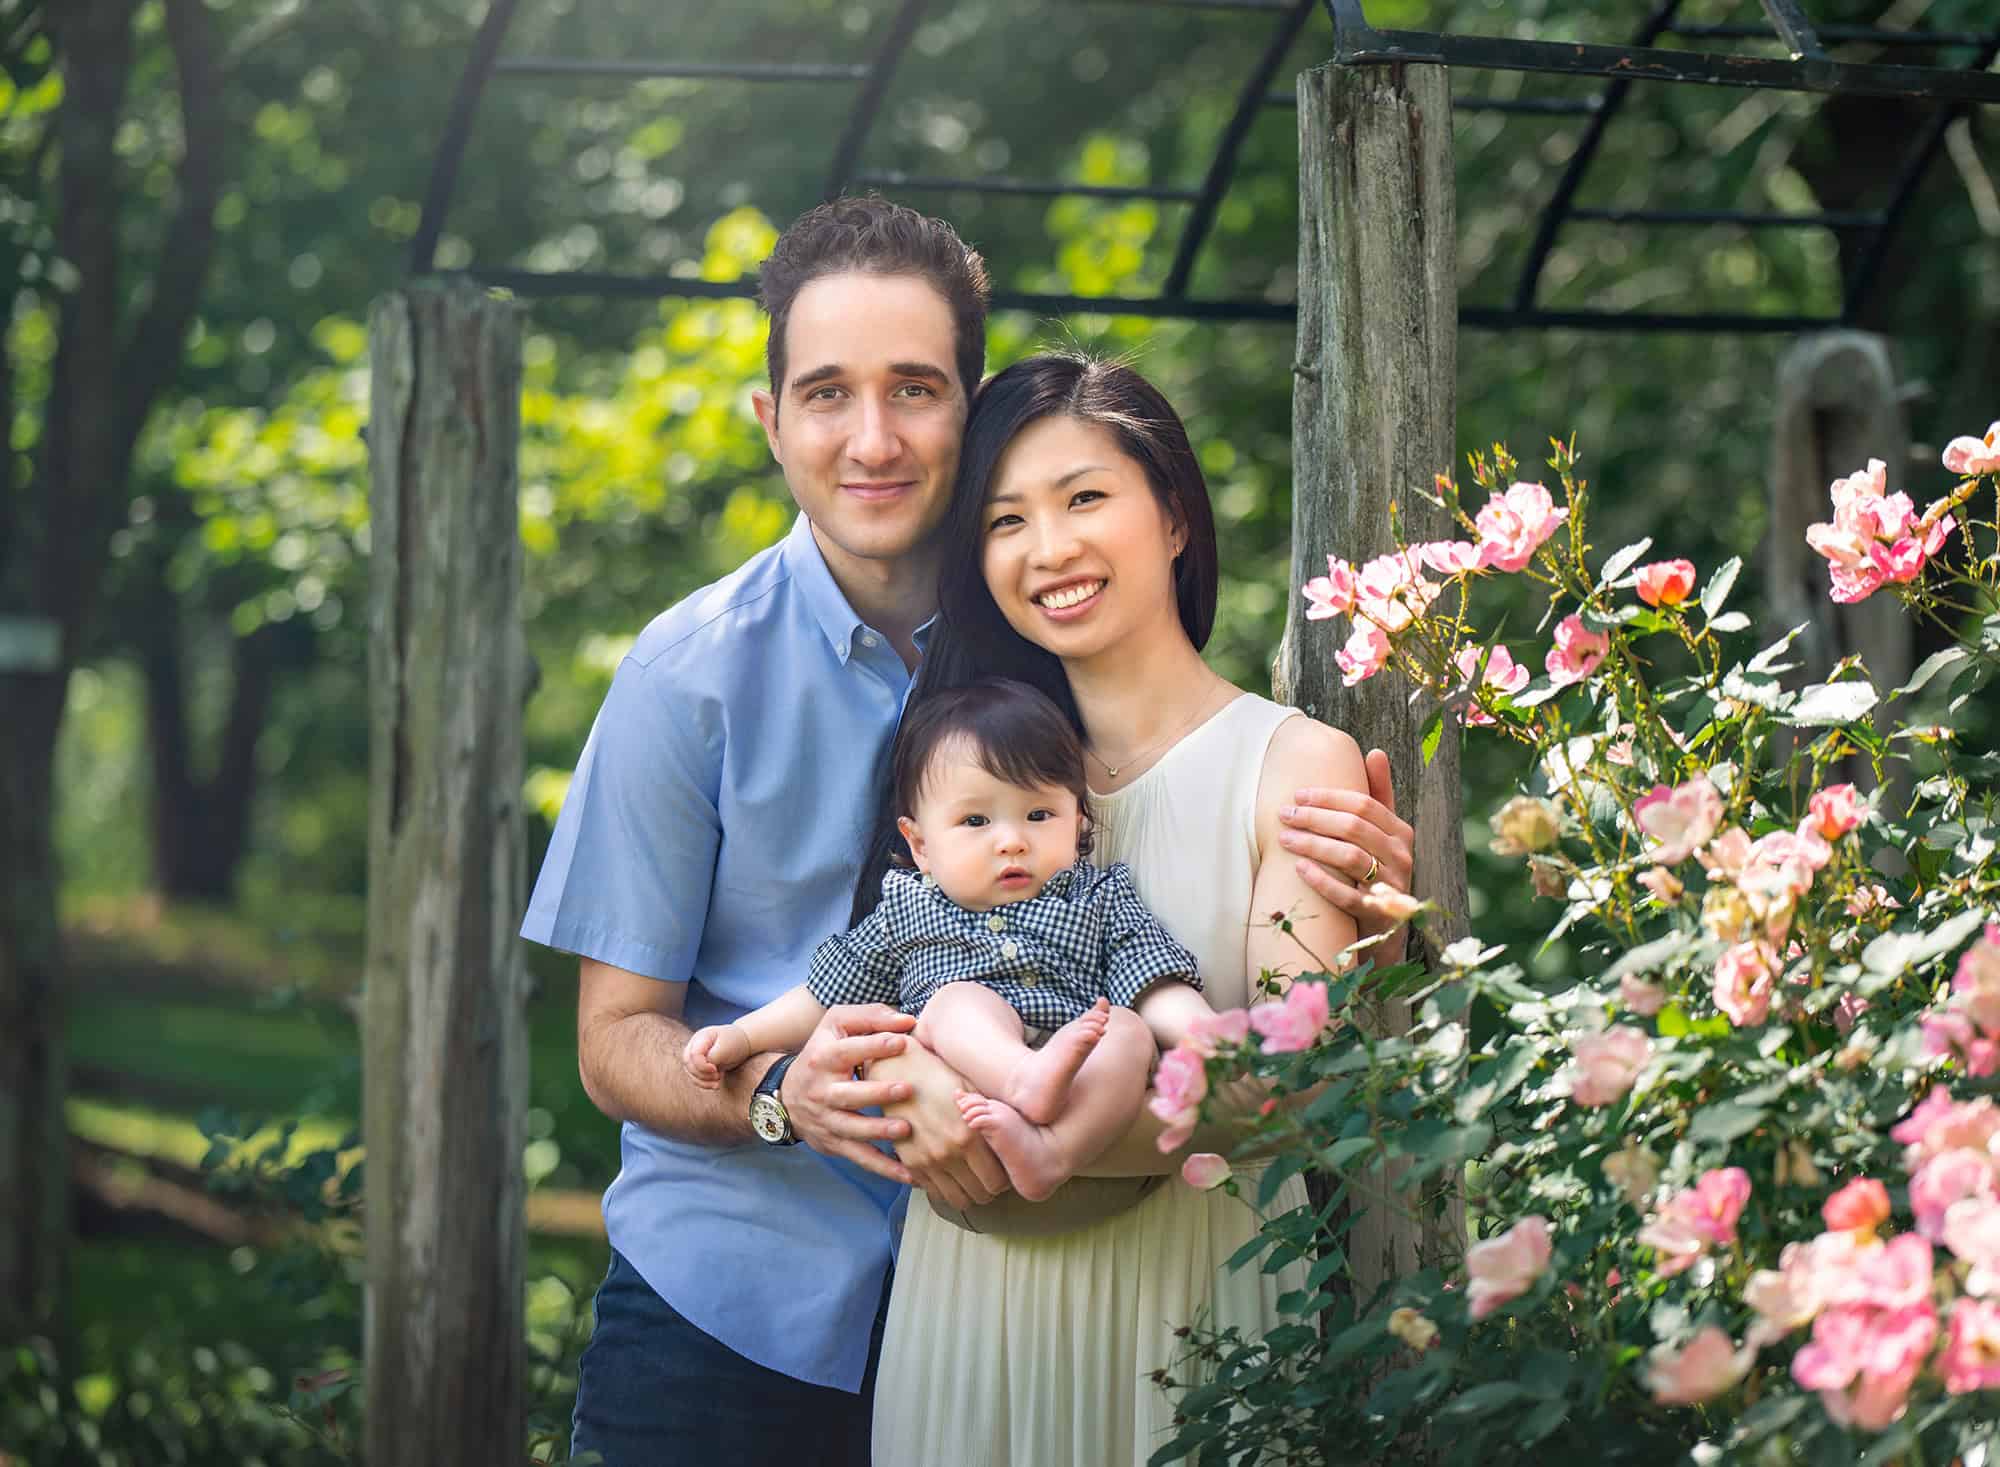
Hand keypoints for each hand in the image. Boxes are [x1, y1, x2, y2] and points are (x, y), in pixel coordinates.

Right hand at [683, 1024, 746, 1088]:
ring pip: (690, 1072)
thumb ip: (713, 1057)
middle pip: (688, 1064)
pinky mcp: (699, 1064)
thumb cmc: (735, 1042)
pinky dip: (705, 1083)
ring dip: (703, 1081)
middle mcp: (694, 1045)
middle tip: (718, 1076)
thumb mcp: (726, 1048)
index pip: (693, 1054)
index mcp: (701, 1037)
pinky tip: (716, 1085)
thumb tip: (704, 1067)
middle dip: (702, 1074)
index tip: (715, 1069)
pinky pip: (695, 1077)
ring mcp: (695, 1055)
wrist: (742, 1042)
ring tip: (718, 1082)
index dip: (702, 1066)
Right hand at [780, 1004, 920, 1184]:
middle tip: (906, 1089)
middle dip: (877, 1093)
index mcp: (824, 1058)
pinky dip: (884, 1168)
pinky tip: (909, 1175)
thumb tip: (907, 1021)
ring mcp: (826, 1121)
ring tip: (906, 1130)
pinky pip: (860, 1158)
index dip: (875, 1045)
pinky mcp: (833, 1144)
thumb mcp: (836, 1025)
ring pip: (852, 1129)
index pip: (849, 1050)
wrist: (786, 1096)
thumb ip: (870, 1017)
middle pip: (848, 1094)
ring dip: (879, 1131)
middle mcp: (821, 1091)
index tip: (902, 1041)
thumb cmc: (824, 1052)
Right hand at [871, 1039, 1010, 1210]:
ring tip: (973, 1177)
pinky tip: (952, 1173)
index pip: (999, 1179)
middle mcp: (949, 1153)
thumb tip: (1015, 1134)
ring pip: (959, 1200)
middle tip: (991, 1174)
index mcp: (970, 1134)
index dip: (1006, 1176)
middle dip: (991, 1187)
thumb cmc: (940, 1074)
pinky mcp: (911, 1164)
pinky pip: (935, 1192)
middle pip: (982, 1193)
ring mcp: (928, 1161)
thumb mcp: (972, 1088)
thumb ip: (992, 1115)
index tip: (1005, 1166)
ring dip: (970, 1192)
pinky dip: (947, 1188)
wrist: (898, 1070)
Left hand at [1278, 748, 1414, 963]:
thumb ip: (1379, 795)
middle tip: (1283, 815)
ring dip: (1313, 845)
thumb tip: (1376, 751)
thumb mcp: (1382, 833)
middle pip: (1354, 828)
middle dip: (1314, 818)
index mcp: (1401, 832)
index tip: (1297, 794)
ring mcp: (1391, 886)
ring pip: (1350, 858)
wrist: (1387, 925)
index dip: (1329, 797)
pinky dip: (1322, 880)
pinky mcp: (1377, 914)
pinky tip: (1298, 869)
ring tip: (1284, 840)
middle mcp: (1401, 856)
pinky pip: (1347, 895)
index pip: (1364, 804)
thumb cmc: (1378, 869)